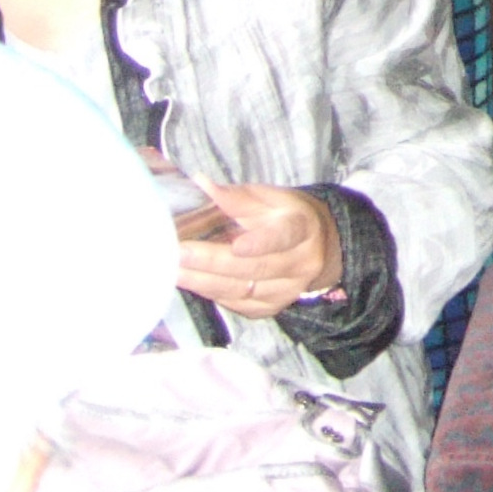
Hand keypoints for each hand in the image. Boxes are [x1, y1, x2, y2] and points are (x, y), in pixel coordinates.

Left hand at [171, 182, 340, 318]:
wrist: (317, 245)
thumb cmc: (285, 215)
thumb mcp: (268, 198)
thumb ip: (235, 196)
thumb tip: (201, 184)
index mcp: (302, 227)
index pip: (283, 237)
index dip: (261, 243)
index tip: (236, 245)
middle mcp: (300, 262)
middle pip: (255, 267)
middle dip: (213, 262)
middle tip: (180, 254)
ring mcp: (287, 289)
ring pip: (243, 290)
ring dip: (205, 282)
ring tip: (175, 271)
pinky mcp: (272, 308)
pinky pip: (239, 304)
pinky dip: (213, 293)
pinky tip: (192, 282)